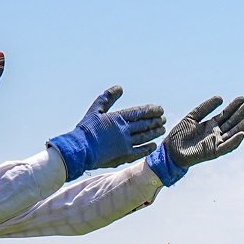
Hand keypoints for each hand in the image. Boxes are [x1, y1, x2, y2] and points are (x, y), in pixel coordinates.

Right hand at [50, 87, 166, 176]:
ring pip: (145, 137)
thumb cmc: (86, 129)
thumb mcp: (95, 110)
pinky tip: (154, 145)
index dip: (151, 110)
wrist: (80, 149)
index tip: (160, 109)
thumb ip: (108, 98)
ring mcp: (125, 144)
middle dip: (156, 121)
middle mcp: (124, 130)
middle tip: (163, 119)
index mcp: (118, 118)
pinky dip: (148, 148)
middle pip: (145, 124)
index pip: (139, 112)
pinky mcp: (124, 156)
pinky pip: (140, 151)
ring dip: (154, 133)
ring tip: (162, 129)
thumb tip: (120, 87)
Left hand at [164, 95, 243, 168]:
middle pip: (231, 123)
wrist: (169, 150)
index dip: (233, 107)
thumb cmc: (179, 135)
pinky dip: (234, 141)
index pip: (225, 114)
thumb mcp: (192, 117)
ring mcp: (215, 143)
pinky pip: (226, 147)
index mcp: (211, 125)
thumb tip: (221, 97)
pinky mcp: (213, 152)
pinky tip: (241, 133)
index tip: (242, 98)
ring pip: (232, 134)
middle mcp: (215, 133)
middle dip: (240, 114)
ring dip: (242, 127)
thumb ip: (205, 108)